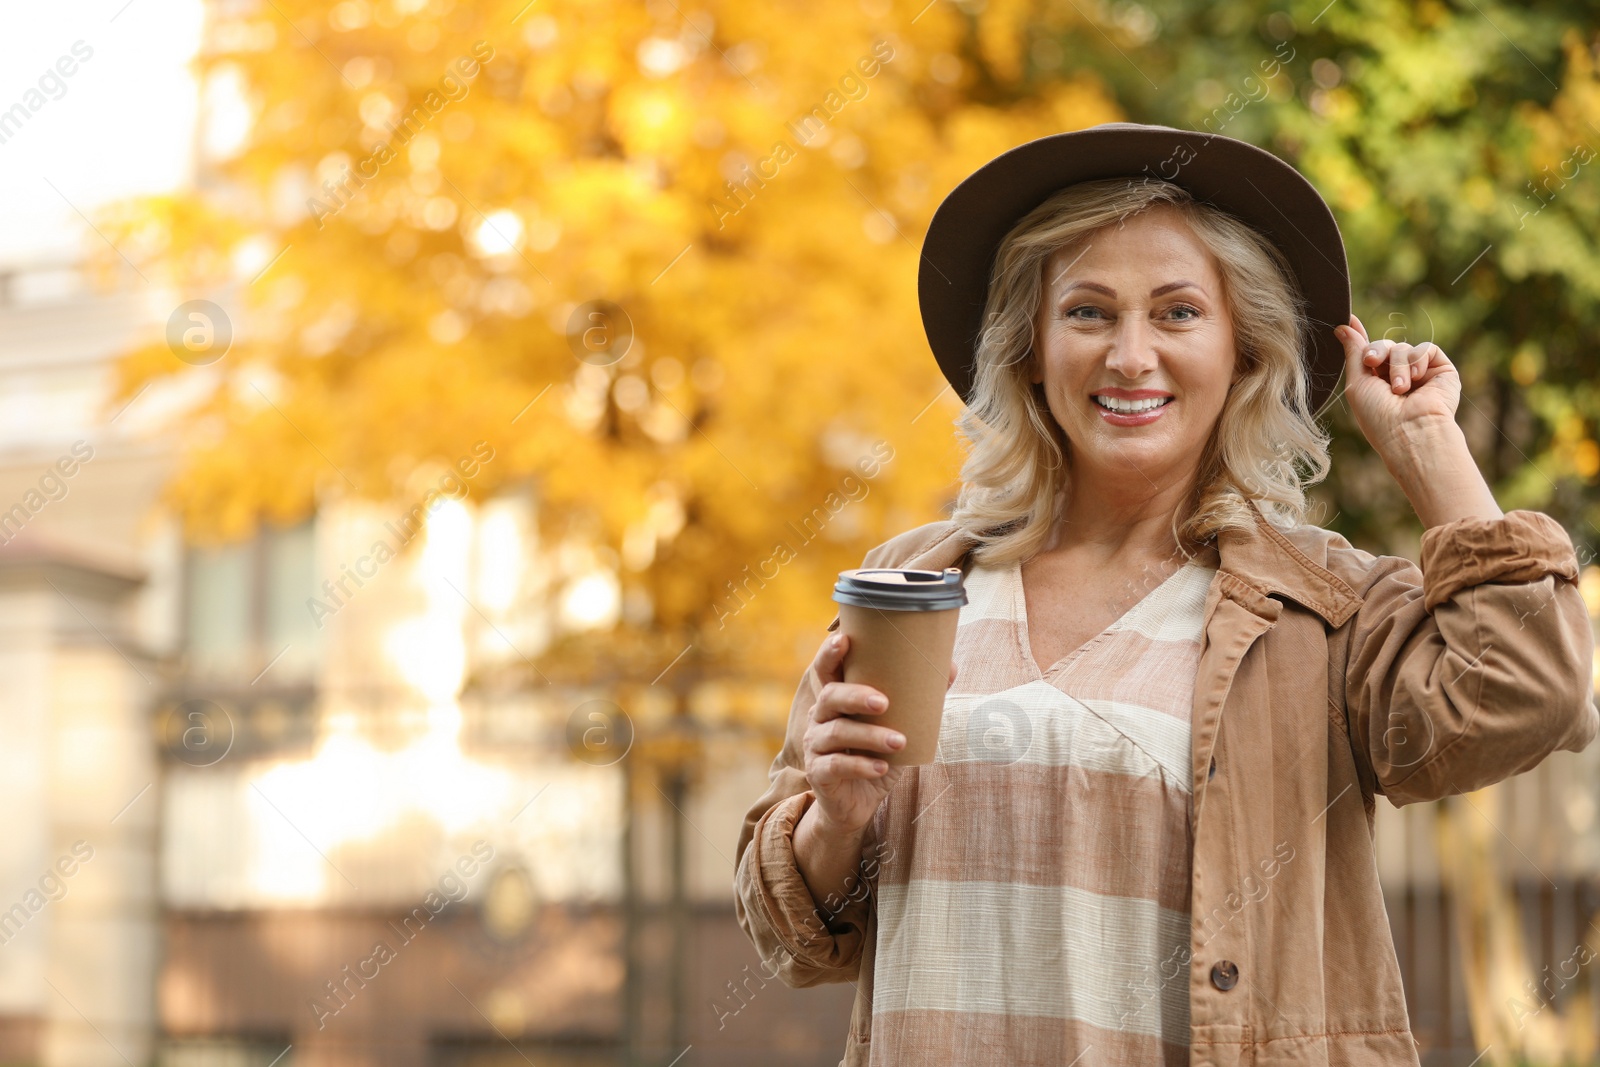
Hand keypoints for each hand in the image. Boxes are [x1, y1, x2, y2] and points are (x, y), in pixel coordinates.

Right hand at [801, 631, 957, 836]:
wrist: (858, 803)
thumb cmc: (877, 755)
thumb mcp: (898, 727)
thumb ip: (917, 700)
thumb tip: (949, 667)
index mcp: (836, 699)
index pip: (826, 670)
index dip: (829, 653)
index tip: (844, 639)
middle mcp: (819, 717)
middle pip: (829, 696)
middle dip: (856, 695)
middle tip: (885, 702)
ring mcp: (816, 745)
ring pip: (837, 732)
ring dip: (869, 736)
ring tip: (899, 742)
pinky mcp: (818, 773)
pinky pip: (835, 766)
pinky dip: (861, 766)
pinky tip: (882, 768)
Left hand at [1333, 313, 1501, 526]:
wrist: (1412, 431)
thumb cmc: (1380, 416)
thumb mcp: (1358, 383)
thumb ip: (1354, 353)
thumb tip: (1343, 326)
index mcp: (1376, 384)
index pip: (1370, 355)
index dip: (1360, 339)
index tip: (1347, 320)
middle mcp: (1398, 378)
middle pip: (1384, 346)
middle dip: (1376, 350)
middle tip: (1372, 362)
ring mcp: (1420, 374)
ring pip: (1403, 348)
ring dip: (1397, 365)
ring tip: (1400, 389)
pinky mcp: (1441, 370)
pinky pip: (1425, 348)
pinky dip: (1417, 359)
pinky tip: (1416, 378)